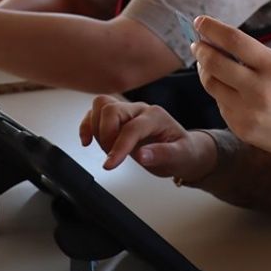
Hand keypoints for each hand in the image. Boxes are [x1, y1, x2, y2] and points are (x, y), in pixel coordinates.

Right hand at [79, 95, 216, 179]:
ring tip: (106, 149)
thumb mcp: (180, 157)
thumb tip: (142, 155)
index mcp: (156, 116)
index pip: (132, 128)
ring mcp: (127, 112)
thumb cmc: (183, 152)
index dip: (119, 146)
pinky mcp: (117, 118)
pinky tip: (87, 141)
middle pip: (111, 109)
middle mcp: (140, 110)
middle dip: (105, 135)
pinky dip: (87, 126)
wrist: (183, 151)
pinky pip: (95, 113)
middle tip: (111, 156)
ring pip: (100, 105)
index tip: (110, 164)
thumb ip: (162, 154)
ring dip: (95, 129)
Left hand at [191, 16, 270, 165]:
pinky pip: (220, 104)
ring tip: (206, 64)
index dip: (212, 28)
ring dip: (204, 70)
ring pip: (210, 84)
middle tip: (197, 44)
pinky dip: (220, 93)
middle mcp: (258, 89)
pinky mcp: (239, 128)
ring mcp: (246, 111)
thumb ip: (255, 55)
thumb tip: (220, 43)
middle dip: (200, 49)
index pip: (234, 40)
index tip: (200, 22)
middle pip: (214, 62)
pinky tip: (227, 90)